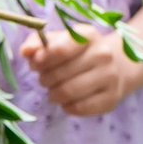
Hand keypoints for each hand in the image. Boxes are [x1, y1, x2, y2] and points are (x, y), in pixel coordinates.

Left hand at [28, 23, 142, 119]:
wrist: (116, 66)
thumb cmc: (78, 52)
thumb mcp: (59, 40)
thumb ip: (38, 43)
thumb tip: (26, 51)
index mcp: (88, 35)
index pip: (60, 50)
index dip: (42, 59)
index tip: (35, 63)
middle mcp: (103, 54)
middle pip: (60, 74)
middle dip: (45, 79)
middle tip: (45, 79)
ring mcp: (110, 77)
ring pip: (69, 92)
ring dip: (54, 95)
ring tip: (54, 91)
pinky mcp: (111, 99)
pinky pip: (79, 108)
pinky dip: (67, 107)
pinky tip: (68, 101)